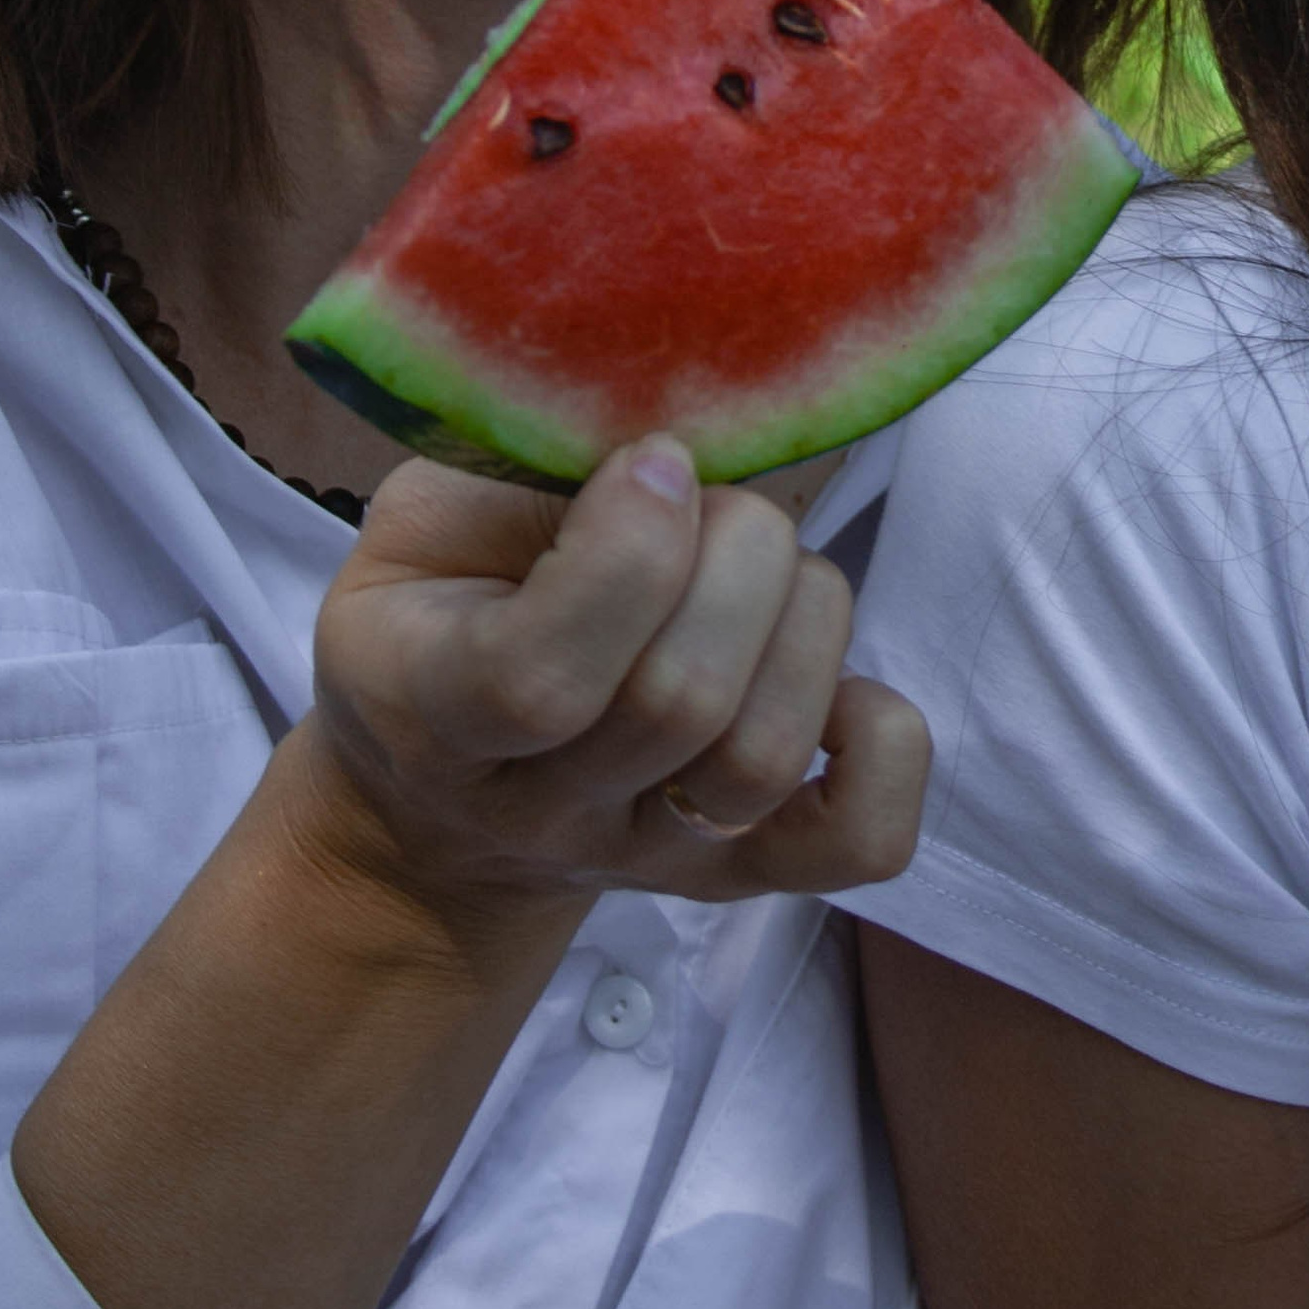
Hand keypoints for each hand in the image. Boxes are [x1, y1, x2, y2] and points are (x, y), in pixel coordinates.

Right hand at [299, 433, 927, 919]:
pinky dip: (883, 740)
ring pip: (765, 756)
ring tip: (765, 564)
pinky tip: (835, 673)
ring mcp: (649, 858)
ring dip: (802, 616)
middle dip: (736, 553)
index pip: (539, 678)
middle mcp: (543, 809)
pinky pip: (858, 839)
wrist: (438, 803)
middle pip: (681, 703)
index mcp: (434, 712)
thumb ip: (520, 469)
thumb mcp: (425, 521)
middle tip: (715, 491)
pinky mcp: (740, 877)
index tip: (654, 461)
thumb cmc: (439, 612)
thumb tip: (673, 432)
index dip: (627, 553)